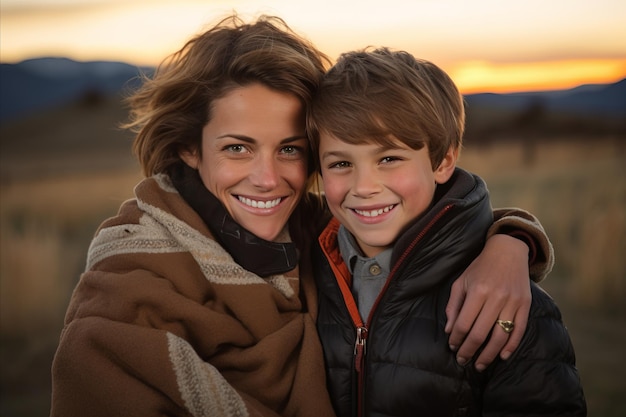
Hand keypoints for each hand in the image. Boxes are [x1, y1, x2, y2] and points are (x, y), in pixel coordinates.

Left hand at [445, 234, 531, 370]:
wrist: (508, 251)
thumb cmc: (480, 267)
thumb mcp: (461, 281)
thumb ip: (453, 305)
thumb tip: (449, 330)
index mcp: (477, 291)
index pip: (463, 323)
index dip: (456, 338)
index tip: (452, 347)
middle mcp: (496, 297)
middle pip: (480, 333)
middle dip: (469, 351)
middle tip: (462, 360)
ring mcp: (513, 302)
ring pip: (500, 336)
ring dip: (489, 354)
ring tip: (480, 365)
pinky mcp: (525, 305)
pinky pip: (519, 330)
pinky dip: (511, 346)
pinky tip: (502, 356)